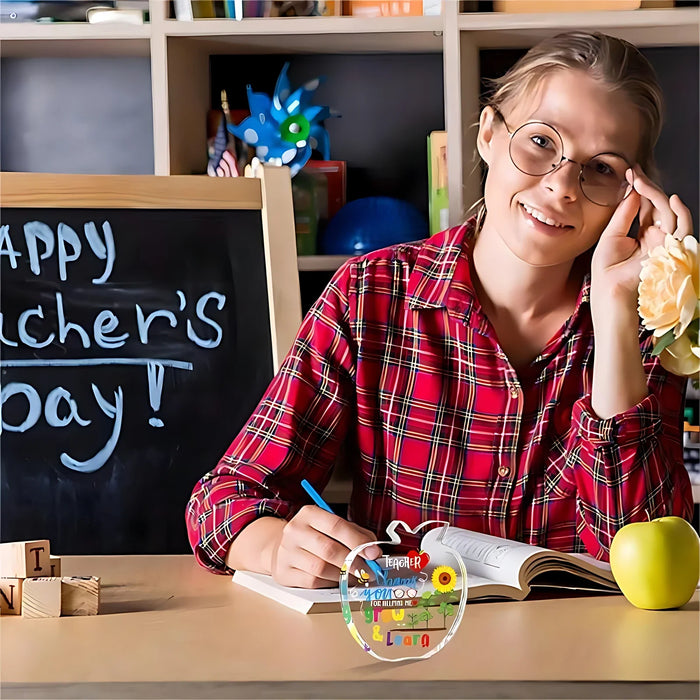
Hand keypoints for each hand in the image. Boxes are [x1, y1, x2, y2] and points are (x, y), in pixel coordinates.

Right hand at [270, 505, 381, 588]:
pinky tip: (338, 580)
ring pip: (321, 569)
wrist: (282, 546)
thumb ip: (356, 534)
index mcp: (309, 514)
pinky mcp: (284, 573)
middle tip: (369, 571)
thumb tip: (373, 551)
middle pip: (329, 549)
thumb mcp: (333, 526)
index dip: (358, 541)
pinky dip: (329, 583)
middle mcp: (295, 531)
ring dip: (343, 576)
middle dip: (354, 563)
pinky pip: (312, 582)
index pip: (337, 526)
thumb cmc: (314, 536)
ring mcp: (287, 552)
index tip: (374, 553)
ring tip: (356, 576)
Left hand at [591, 165, 693, 305]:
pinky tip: (671, 198)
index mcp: (643, 235)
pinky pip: (683, 228)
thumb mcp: (612, 235)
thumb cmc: (607, 270)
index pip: (647, 206)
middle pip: (659, 205)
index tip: (630, 172)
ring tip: (641, 181)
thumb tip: (632, 191)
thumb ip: (624, 214)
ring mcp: (665, 243)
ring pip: (669, 212)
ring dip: (657, 194)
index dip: (640, 189)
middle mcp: (657, 237)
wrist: (610, 291)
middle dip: (647, 186)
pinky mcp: (671, 250)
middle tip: (634, 171)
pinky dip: (681, 213)